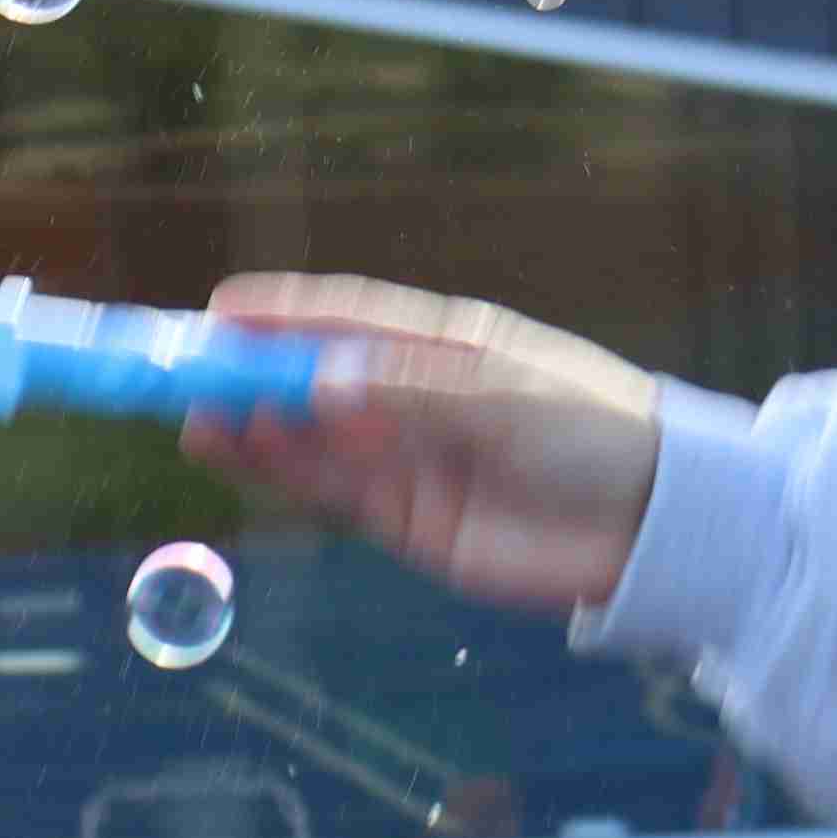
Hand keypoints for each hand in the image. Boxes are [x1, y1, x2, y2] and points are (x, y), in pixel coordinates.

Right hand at [184, 276, 666, 617]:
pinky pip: (333, 490)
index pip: (348, 317)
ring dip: (254, 426)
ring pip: (312, 438)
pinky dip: (287, 471)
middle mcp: (416, 397)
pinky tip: (245, 450)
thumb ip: (409, 396)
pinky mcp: (409, 521)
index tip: (219, 310)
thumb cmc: (592, 436)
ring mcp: (409, 459)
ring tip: (197, 416)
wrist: (651, 527)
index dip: (281, 313)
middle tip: (185, 372)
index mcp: (446, 342)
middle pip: (314, 378)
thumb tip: (320, 387)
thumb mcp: (502, 402)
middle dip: (249, 374)